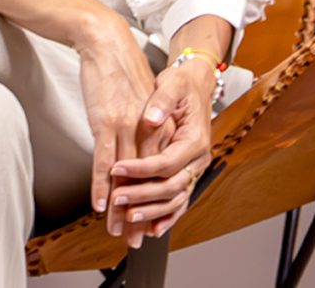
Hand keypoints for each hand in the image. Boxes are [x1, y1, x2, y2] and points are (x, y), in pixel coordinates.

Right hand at [73, 16, 157, 238]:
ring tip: (119, 230)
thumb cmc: (123, 70)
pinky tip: (102, 203)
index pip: (159, 170)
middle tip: (137, 237)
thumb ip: (149, 127)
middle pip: (146, 179)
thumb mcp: (145, 101)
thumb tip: (145, 152)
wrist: (108, 42)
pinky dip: (104, 184)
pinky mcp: (107, 121)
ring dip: (122, 206)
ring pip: (127, 176)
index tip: (151, 220)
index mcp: (159, 125)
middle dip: (141, 211)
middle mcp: (147, 129)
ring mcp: (128, 126)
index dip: (155, 198)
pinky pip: (106, 160)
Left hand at [108, 56, 218, 245]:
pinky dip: (166, 216)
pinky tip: (152, 228)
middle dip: (142, 196)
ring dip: (151, 211)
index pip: (166, 162)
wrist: (195, 85)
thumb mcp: (172, 85)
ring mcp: (195, 169)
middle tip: (116, 200)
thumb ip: (162, 101)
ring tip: (128, 218)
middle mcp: (198, 158)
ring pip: (176, 200)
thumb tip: (150, 118)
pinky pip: (179, 201)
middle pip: (171, 187)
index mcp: (195, 139)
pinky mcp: (188, 173)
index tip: (116, 169)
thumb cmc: (182, 85)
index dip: (140, 169)